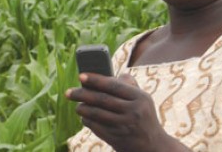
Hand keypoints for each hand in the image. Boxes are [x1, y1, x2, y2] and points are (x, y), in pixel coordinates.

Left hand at [65, 73, 188, 151]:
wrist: (152, 145)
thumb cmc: (144, 116)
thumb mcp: (143, 100)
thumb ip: (128, 85)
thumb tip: (104, 76)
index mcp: (141, 98)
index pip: (114, 85)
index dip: (96, 80)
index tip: (81, 76)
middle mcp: (133, 111)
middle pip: (102, 99)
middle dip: (82, 95)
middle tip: (69, 92)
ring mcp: (124, 125)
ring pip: (96, 113)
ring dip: (83, 108)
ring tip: (78, 105)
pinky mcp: (115, 138)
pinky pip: (95, 126)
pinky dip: (87, 120)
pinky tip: (85, 117)